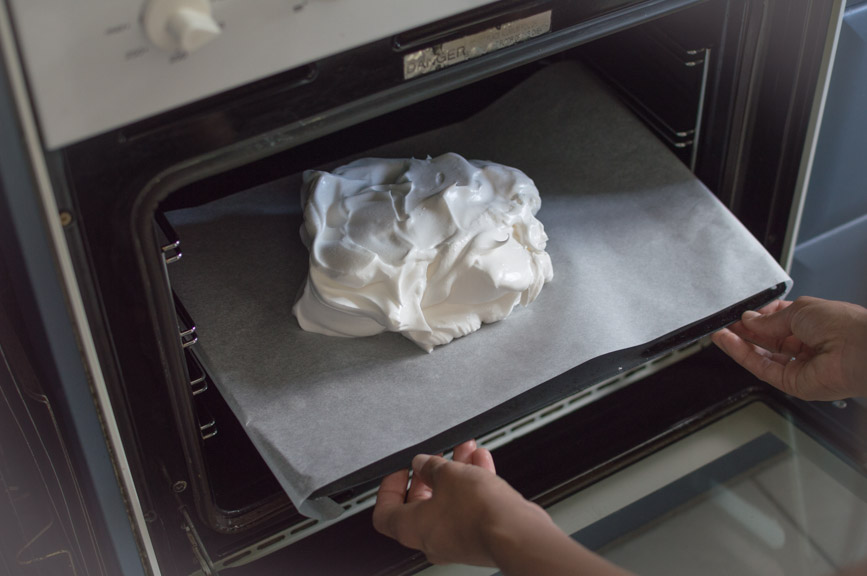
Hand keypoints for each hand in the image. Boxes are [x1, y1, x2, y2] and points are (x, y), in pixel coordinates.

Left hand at [372, 440, 546, 565]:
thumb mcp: (447, 474)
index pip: (384, 512)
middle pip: (420, 503)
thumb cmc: (478, 513)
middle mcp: (430, 538)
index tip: (400, 471)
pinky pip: (469, 506)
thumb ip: (431, 466)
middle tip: (436, 457)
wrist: (515, 533)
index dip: (389, 488)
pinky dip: (473, 483)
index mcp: (410, 528)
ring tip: (465, 451)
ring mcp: (455, 539)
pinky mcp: (477, 536)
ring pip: (449, 500)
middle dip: (430, 473)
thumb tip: (424, 464)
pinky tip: (481, 462)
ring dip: (456, 473)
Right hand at [711, 297, 866, 399]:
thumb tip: (749, 319)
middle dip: (744, 332)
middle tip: (724, 324)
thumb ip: (769, 318)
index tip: (738, 314)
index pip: (777, 322)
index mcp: (812, 324)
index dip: (756, 318)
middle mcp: (807, 346)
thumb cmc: (844, 325)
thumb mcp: (799, 310)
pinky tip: (729, 343)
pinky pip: (763, 369)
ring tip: (720, 334)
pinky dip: (743, 356)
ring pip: (762, 357)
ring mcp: (799, 366)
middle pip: (767, 340)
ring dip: (739, 345)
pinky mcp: (793, 383)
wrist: (861, 350)